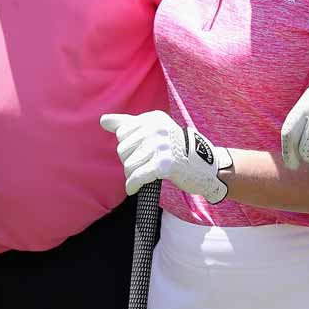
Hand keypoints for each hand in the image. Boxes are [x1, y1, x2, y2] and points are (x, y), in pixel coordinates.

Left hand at [99, 111, 232, 202]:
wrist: (204, 165)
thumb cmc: (177, 148)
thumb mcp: (155, 130)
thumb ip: (128, 124)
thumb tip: (103, 120)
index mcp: (154, 119)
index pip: (123, 133)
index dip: (129, 147)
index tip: (142, 152)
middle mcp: (157, 129)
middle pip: (123, 150)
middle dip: (129, 162)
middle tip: (144, 166)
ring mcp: (161, 146)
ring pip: (129, 165)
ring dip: (132, 175)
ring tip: (144, 175)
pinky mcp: (165, 165)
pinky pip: (137, 177)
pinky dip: (133, 185)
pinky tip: (133, 189)